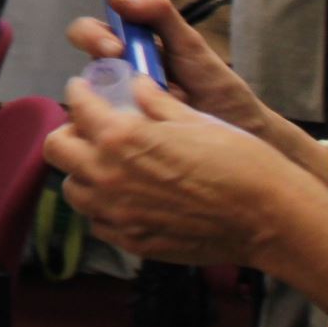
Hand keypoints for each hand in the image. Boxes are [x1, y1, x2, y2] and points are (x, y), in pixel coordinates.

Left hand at [46, 73, 317, 266]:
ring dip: (84, 172)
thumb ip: (153, 101)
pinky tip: (128, 197)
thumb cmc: (238, 162)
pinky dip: (104, 208)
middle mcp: (109, 175)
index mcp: (120, 136)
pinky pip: (98, 222)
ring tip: (109, 164)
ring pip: (73, 189)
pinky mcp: (133, 242)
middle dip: (72, 132)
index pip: (76, 104)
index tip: (86, 89)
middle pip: (57, 148)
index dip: (80, 91)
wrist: (270, 218)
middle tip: (93, 128)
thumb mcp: (193, 118)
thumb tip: (135, 84)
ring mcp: (118, 214)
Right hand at [68, 0, 279, 141]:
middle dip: (92, 48)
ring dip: (95, 90)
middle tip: (115, 57)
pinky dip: (99, 122)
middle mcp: (118, 73)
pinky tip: (121, 125)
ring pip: (84, 92)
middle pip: (82, 55)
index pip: (93, 30)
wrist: (242, 134)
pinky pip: (97, 125)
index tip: (115, 44)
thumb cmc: (217, 88)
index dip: (94, 33)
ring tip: (126, 97)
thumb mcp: (191, 45)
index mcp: (131, 48)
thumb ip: (160, 14)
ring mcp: (118, 105)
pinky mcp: (123, 133)